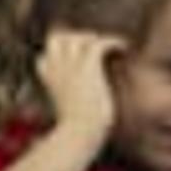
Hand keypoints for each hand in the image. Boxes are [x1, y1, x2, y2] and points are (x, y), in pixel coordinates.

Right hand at [36, 28, 123, 144]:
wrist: (78, 133)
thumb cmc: (76, 128)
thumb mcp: (66, 107)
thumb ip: (71, 94)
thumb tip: (86, 92)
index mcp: (47, 78)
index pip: (45, 54)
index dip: (61, 52)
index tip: (77, 57)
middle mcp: (56, 68)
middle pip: (58, 36)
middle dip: (75, 37)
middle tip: (94, 47)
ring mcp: (71, 65)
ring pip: (80, 36)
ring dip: (96, 39)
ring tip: (111, 47)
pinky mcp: (88, 67)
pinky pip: (100, 43)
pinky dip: (114, 42)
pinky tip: (124, 48)